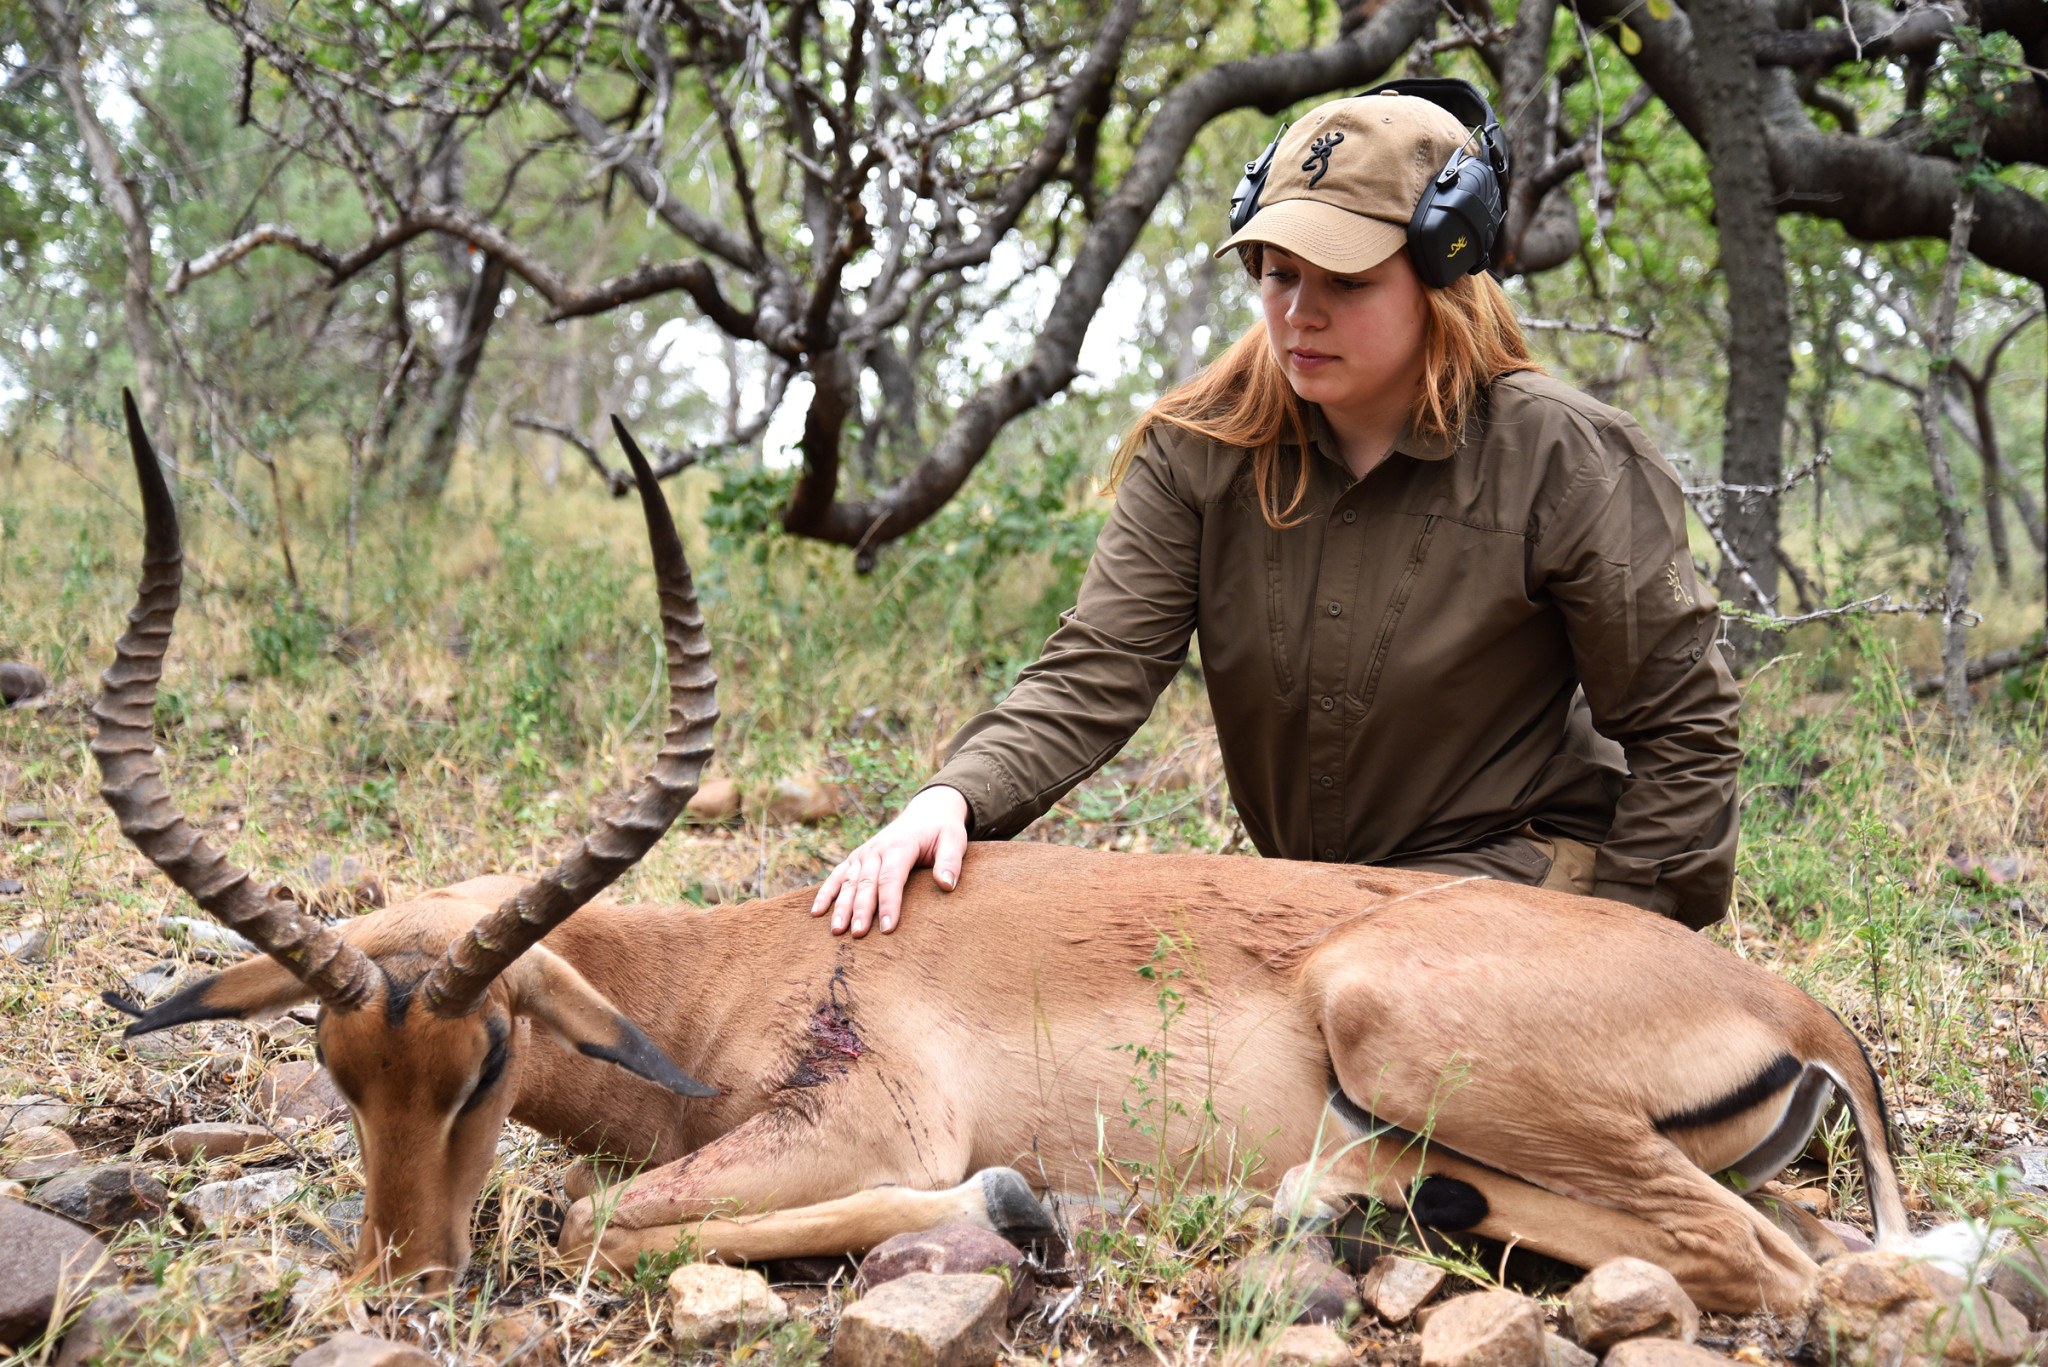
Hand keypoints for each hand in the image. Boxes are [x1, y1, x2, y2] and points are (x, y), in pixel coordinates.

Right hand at [809, 785, 969, 935]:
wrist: (926, 813)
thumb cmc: (941, 832)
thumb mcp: (954, 840)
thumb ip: (950, 862)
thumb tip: (945, 885)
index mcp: (900, 846)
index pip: (891, 878)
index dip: (889, 904)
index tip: (888, 929)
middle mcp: (876, 849)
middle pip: (866, 883)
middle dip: (861, 910)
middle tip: (858, 935)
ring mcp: (863, 854)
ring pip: (849, 882)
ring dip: (841, 906)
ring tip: (836, 931)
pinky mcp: (855, 859)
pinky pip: (837, 876)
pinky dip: (825, 892)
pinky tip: (816, 912)